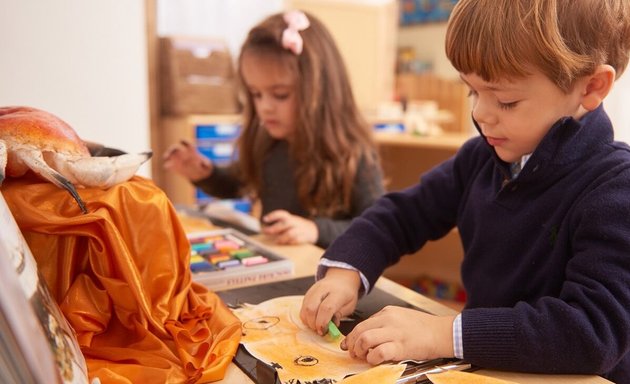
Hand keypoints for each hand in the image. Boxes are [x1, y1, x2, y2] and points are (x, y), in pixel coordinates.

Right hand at [163, 140, 212, 181]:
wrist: (198, 172)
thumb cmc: (203, 166)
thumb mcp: (206, 165)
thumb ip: (205, 164)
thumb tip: (205, 164)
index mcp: (191, 151)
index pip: (187, 145)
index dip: (184, 142)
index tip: (181, 140)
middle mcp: (183, 153)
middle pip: (176, 149)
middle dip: (172, 149)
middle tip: (170, 152)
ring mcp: (178, 160)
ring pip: (171, 155)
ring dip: (168, 155)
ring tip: (166, 158)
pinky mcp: (176, 167)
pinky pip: (170, 165)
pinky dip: (168, 166)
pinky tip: (166, 167)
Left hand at [261, 209, 317, 244]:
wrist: (312, 230)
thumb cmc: (295, 227)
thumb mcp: (288, 223)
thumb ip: (278, 226)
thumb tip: (264, 231)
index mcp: (290, 218)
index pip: (281, 214)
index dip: (273, 216)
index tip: (264, 219)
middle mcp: (295, 222)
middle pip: (285, 223)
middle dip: (274, 228)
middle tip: (265, 232)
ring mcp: (300, 229)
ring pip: (291, 233)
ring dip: (282, 237)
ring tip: (276, 241)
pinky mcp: (304, 237)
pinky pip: (298, 240)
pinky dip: (291, 242)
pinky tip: (287, 244)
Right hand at [300, 268, 360, 334]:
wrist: (340, 278)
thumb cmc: (347, 294)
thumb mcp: (350, 305)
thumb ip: (340, 315)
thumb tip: (331, 326)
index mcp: (337, 292)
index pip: (326, 308)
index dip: (323, 322)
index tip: (324, 331)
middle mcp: (323, 289)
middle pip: (311, 308)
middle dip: (313, 324)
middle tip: (320, 331)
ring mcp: (313, 290)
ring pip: (305, 309)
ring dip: (309, 322)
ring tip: (317, 326)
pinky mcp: (307, 293)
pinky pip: (302, 308)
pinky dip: (306, 317)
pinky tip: (314, 320)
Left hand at [341, 306, 456, 364]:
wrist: (442, 332)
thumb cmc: (424, 328)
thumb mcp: (401, 317)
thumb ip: (384, 323)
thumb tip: (368, 335)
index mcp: (387, 312)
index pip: (362, 323)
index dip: (352, 337)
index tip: (349, 344)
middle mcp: (388, 319)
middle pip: (359, 330)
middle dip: (352, 344)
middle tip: (354, 353)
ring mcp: (394, 332)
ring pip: (365, 339)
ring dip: (360, 351)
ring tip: (364, 356)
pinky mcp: (401, 346)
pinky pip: (379, 352)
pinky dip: (373, 358)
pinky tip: (375, 360)